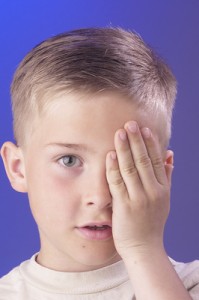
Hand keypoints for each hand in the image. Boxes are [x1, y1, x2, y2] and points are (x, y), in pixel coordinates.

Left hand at [106, 121, 173, 258]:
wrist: (144, 248)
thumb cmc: (152, 222)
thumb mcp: (164, 199)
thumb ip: (167, 176)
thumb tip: (171, 154)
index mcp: (163, 188)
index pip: (157, 161)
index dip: (150, 144)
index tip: (144, 129)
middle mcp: (153, 192)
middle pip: (144, 161)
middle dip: (137, 141)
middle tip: (130, 123)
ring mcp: (139, 199)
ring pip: (131, 169)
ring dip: (125, 149)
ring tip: (119, 133)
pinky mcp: (125, 206)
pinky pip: (118, 183)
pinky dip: (114, 168)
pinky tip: (110, 154)